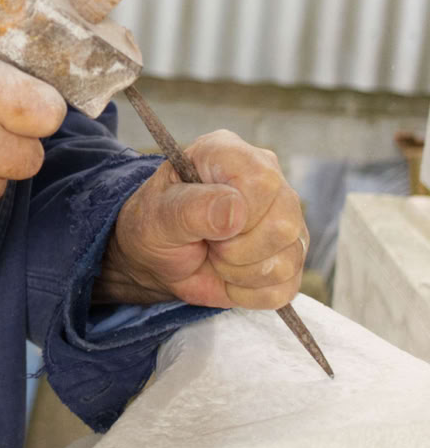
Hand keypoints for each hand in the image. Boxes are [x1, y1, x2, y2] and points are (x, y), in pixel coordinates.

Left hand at [93, 130, 307, 309]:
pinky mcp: (291, 255)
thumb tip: (236, 211)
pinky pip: (285, 288)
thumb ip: (191, 208)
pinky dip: (248, 292)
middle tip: (207, 243)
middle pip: (284, 225)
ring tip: (215, 255)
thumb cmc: (155, 225)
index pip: (263, 182)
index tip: (205, 225)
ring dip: (239, 273)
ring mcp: (286, 218)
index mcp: (231, 154)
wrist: (158, 258)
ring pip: (287, 261)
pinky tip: (229, 274)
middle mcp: (268, 180)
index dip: (238, 214)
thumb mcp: (158, 215)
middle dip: (236, 250)